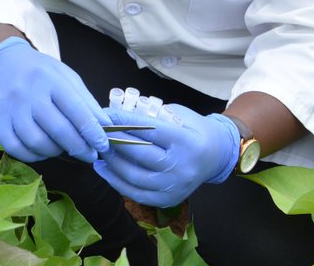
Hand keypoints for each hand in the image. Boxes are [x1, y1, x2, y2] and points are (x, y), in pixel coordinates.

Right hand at [0, 36, 111, 162]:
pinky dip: (34, 156)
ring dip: (56, 152)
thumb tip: (106, 128)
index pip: (76, 110)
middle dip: (79, 147)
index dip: (92, 132)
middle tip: (89, 155)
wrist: (4, 64)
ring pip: (37, 142)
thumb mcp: (67, 78)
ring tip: (64, 148)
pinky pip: (17, 149)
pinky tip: (43, 150)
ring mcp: (9, 107)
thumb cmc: (41, 73)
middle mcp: (27, 92)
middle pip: (58, 130)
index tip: (103, 145)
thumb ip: (86, 102)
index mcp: (49, 79)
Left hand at [93, 103, 239, 206]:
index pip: (148, 131)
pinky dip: (117, 181)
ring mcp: (175, 187)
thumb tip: (118, 115)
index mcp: (186, 143)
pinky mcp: (168, 199)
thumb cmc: (194, 130)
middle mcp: (182, 168)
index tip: (105, 114)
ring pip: (134, 176)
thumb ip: (152, 117)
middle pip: (139, 154)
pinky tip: (104, 169)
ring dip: (111, 162)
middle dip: (114, 141)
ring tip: (98, 149)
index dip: (123, 122)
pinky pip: (137, 193)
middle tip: (97, 131)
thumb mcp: (179, 115)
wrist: (217, 156)